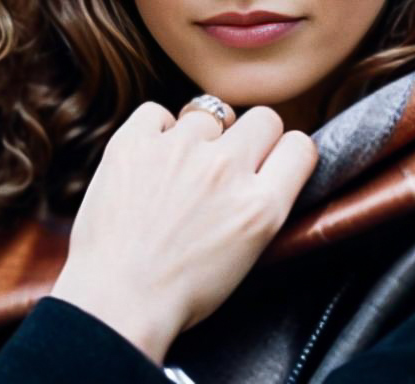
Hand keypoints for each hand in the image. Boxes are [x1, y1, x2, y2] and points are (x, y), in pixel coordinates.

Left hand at [49, 100, 318, 364]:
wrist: (115, 302)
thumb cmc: (179, 292)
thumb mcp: (248, 254)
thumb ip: (265, 204)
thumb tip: (266, 167)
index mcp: (260, 206)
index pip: (300, 146)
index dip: (287, 153)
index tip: (271, 161)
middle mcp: (225, 169)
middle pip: (264, 118)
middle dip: (251, 138)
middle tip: (228, 164)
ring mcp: (179, 150)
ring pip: (209, 112)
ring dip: (200, 137)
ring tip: (179, 171)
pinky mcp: (134, 142)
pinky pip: (157, 112)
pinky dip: (155, 132)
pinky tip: (150, 160)